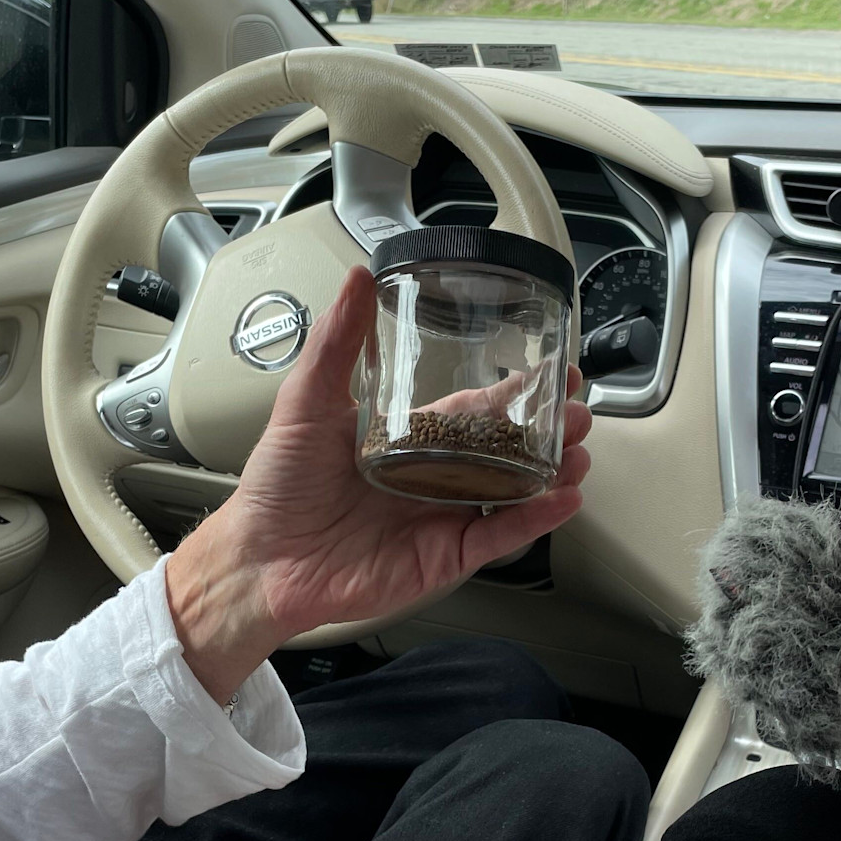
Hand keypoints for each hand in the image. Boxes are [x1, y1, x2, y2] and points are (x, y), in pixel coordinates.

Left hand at [164, 264, 591, 701]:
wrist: (260, 558)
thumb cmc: (276, 489)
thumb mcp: (305, 402)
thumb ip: (337, 344)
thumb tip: (355, 281)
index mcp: (408, 440)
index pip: (477, 411)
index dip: (517, 394)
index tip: (554, 372)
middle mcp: (432, 479)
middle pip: (507, 452)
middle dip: (549, 433)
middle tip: (580, 414)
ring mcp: (442, 519)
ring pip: (513, 494)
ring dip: (552, 475)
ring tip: (580, 454)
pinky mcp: (444, 557)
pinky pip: (498, 536)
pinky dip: (533, 520)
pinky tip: (560, 500)